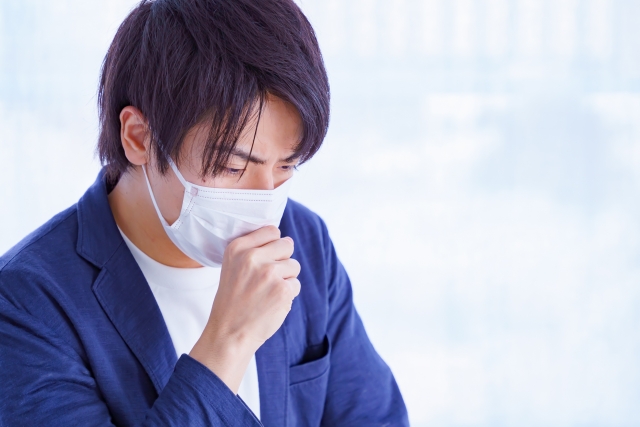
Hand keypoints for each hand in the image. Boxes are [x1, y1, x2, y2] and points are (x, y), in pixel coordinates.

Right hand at [189, 226, 300, 392]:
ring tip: (267, 292)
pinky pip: (296, 284)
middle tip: (267, 279)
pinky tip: (272, 302)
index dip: (273, 245)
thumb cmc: (233, 301)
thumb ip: (254, 250)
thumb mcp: (232, 267)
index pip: (271, 230)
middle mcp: (252, 257)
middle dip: (282, 261)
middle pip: (287, 245)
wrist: (229, 333)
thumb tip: (287, 240)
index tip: (265, 259)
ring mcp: (269, 273)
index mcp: (237, 248)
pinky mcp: (283, 289)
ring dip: (286, 279)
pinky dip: (288, 295)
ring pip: (294, 265)